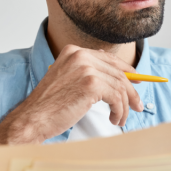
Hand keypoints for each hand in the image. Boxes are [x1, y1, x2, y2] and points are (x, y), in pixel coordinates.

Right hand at [5, 45, 142, 143]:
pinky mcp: (91, 84)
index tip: (137, 82)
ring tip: (120, 119)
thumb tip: (119, 77)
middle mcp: (80, 55)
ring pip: (120, 86)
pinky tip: (114, 119)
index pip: (109, 59)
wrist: (33, 119)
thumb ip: (88, 74)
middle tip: (137, 106)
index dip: (126, 70)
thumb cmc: (50, 105)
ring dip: (124, 106)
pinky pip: (117, 97)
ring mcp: (86, 68)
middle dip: (131, 92)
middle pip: (118, 72)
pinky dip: (120, 111)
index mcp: (74, 51)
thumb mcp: (69, 81)